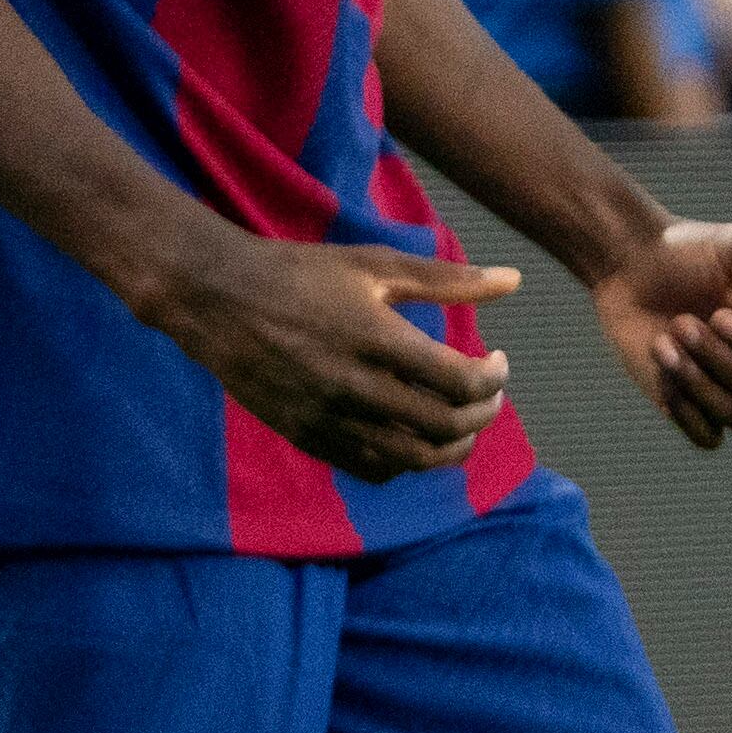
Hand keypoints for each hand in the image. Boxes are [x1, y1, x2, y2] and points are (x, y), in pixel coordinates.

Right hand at [159, 235, 518, 482]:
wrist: (218, 299)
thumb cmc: (301, 273)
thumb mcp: (375, 263)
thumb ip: (448, 279)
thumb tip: (513, 280)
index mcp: (376, 339)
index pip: (459, 383)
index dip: (493, 380)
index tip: (498, 362)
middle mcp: (354, 388)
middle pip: (444, 426)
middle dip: (482, 415)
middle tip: (489, 394)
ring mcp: (328, 420)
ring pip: (412, 459)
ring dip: (451, 447)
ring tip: (463, 422)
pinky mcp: (307, 438)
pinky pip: (371, 469)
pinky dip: (406, 461)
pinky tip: (415, 435)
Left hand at [595, 220, 731, 449]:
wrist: (632, 266)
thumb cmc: (690, 249)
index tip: (719, 317)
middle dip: (718, 361)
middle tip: (680, 322)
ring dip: (697, 382)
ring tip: (664, 341)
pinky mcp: (697, 407)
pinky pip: (708, 437)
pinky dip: (686, 413)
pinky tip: (663, 371)